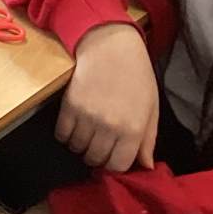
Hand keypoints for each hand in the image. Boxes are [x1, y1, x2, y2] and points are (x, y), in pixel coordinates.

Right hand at [58, 24, 159, 171]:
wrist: (110, 47)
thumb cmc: (135, 76)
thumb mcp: (151, 108)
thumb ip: (148, 139)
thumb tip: (145, 165)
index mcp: (133, 129)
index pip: (118, 165)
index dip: (114, 164)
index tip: (112, 156)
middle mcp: (109, 126)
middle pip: (95, 158)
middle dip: (96, 156)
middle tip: (99, 144)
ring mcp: (87, 117)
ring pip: (76, 147)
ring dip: (80, 145)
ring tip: (86, 133)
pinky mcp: (69, 106)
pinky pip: (61, 134)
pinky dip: (66, 134)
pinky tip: (74, 126)